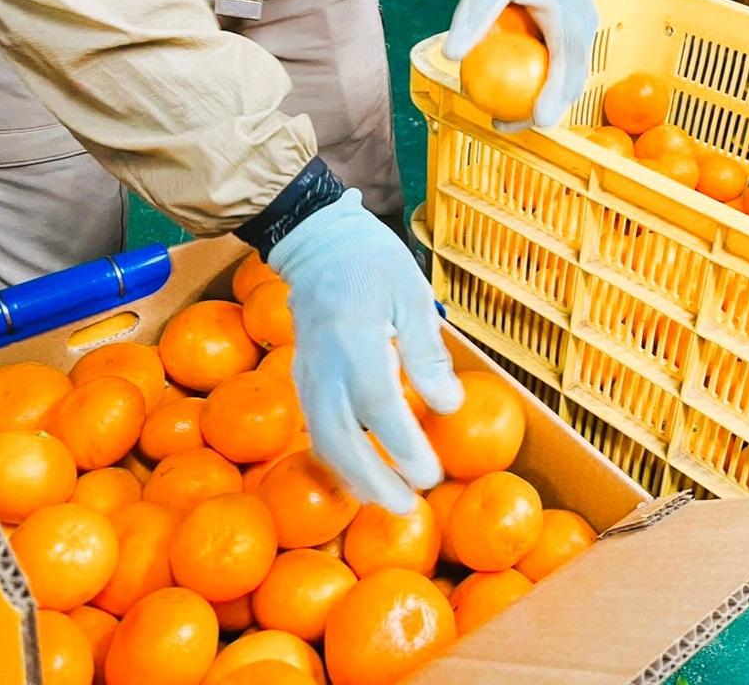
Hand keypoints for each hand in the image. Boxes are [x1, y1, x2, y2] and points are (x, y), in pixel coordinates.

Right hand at [269, 189, 463, 512]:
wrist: (318, 242)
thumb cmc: (371, 260)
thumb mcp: (411, 294)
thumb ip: (426, 353)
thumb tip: (447, 405)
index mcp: (355, 338)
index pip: (378, 406)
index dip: (403, 446)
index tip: (429, 474)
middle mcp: (324, 363)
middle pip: (340, 437)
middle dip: (373, 479)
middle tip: (406, 506)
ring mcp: (306, 372)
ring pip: (320, 438)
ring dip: (351, 475)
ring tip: (384, 499)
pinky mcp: (301, 376)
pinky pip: (313, 425)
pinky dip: (334, 456)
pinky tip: (357, 470)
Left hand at [443, 0, 597, 131]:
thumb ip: (472, 16)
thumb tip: (451, 55)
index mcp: (570, 14)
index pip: (567, 64)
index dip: (555, 97)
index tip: (538, 121)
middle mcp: (582, 25)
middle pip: (570, 80)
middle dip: (544, 111)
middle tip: (503, 125)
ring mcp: (578, 29)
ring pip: (565, 77)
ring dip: (539, 101)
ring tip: (499, 117)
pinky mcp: (567, 32)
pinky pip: (555, 65)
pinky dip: (535, 84)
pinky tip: (503, 93)